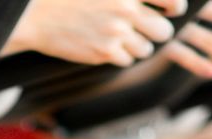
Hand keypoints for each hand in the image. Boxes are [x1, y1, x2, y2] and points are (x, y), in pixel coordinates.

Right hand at [12, 0, 184, 66]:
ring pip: (147, 49)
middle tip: (146, 27)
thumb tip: (155, 3)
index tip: (169, 10)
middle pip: (163, 30)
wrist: (35, 15)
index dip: (175, 8)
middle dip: (158, 31)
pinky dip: (122, 55)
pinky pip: (128, 60)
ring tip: (122, 36)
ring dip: (139, 45)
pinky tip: (108, 44)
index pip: (173, 1)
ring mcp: (115, 33)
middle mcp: (125, 9)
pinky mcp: (104, 53)